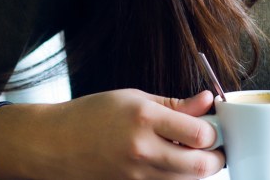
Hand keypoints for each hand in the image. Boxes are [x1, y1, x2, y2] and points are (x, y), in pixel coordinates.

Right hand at [22, 88, 224, 178]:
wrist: (53, 144)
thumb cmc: (91, 116)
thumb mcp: (134, 98)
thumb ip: (175, 104)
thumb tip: (207, 101)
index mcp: (144, 118)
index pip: (200, 134)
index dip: (214, 132)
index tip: (212, 127)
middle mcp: (142, 150)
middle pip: (201, 166)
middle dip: (216, 157)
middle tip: (214, 148)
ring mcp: (136, 175)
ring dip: (197, 170)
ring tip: (191, 154)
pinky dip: (176, 179)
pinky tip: (170, 165)